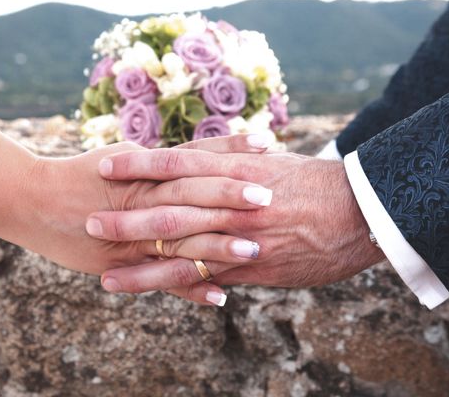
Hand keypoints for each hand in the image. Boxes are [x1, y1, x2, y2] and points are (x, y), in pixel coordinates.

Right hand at [0, 135, 273, 304]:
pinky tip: (219, 296)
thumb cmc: (77, 175)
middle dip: (229, 194)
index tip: (264, 145)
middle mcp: (139, 197)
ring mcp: (130, 232)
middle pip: (190, 192)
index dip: (228, 149)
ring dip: (218, 245)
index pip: (193, 155)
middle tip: (268, 196)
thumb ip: (157, 162)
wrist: (29, 199)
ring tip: (254, 248)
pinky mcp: (119, 261)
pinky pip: (159, 277)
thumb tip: (193, 155)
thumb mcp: (119, 159)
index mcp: (142, 169)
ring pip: (179, 237)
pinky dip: (189, 288)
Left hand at [88, 140, 384, 296]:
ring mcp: (240, 236)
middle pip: (168, 210)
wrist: (360, 211)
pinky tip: (152, 296)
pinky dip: (178, 287)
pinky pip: (210, 278)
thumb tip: (207, 153)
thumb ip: (235, 159)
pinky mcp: (254, 267)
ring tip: (105, 277)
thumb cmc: (315, 182)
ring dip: (141, 265)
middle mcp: (230, 202)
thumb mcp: (271, 162)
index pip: (175, 162)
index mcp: (234, 169)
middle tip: (88, 224)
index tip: (103, 163)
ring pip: (181, 252)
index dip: (137, 164)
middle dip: (126, 220)